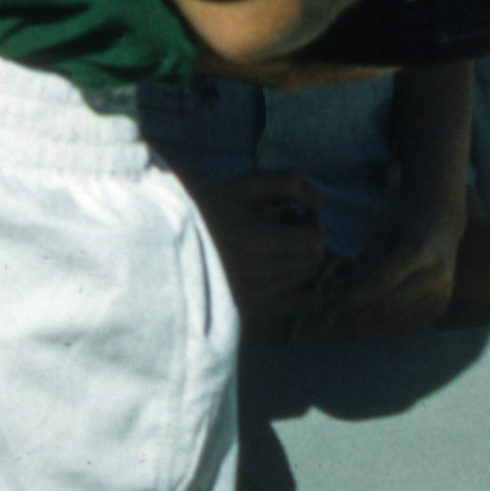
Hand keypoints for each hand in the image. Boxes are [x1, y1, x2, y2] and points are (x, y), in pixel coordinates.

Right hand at [184, 170, 328, 326]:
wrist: (165, 236)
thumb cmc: (211, 203)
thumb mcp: (247, 182)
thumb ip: (290, 181)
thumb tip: (324, 200)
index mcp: (252, 240)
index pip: (311, 241)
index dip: (314, 222)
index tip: (299, 211)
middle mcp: (252, 274)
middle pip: (310, 263)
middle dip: (308, 240)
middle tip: (288, 224)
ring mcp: (248, 296)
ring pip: (303, 282)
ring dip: (299, 260)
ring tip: (275, 242)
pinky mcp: (245, 309)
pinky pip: (292, 302)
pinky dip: (295, 283)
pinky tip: (277, 264)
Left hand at [304, 222, 458, 339]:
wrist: (440, 228)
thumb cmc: (402, 230)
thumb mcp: (378, 240)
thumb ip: (358, 270)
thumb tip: (329, 297)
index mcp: (419, 250)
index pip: (380, 283)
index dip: (351, 301)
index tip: (326, 313)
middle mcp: (436, 275)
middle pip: (388, 307)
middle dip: (353, 318)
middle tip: (325, 325)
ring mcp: (442, 294)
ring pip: (395, 322)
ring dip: (363, 327)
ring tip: (337, 327)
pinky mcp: (440, 308)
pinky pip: (405, 326)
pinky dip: (380, 328)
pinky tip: (359, 326)